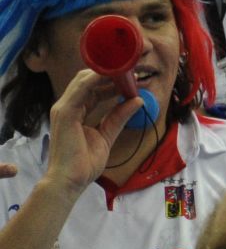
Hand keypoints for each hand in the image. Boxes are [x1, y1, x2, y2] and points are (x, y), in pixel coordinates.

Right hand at [45, 70, 147, 193]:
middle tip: (133, 70)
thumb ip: (119, 117)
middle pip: (87, 80)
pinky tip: (110, 74)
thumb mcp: (107, 135)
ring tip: (126, 68)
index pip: (93, 88)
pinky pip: (81, 90)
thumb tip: (137, 100)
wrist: (70, 180)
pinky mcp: (65, 113)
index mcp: (76, 111)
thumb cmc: (83, 162)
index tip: (132, 77)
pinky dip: (95, 80)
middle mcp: (68, 106)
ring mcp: (64, 109)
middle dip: (110, 73)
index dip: (111, 80)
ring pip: (84, 81)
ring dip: (105, 73)